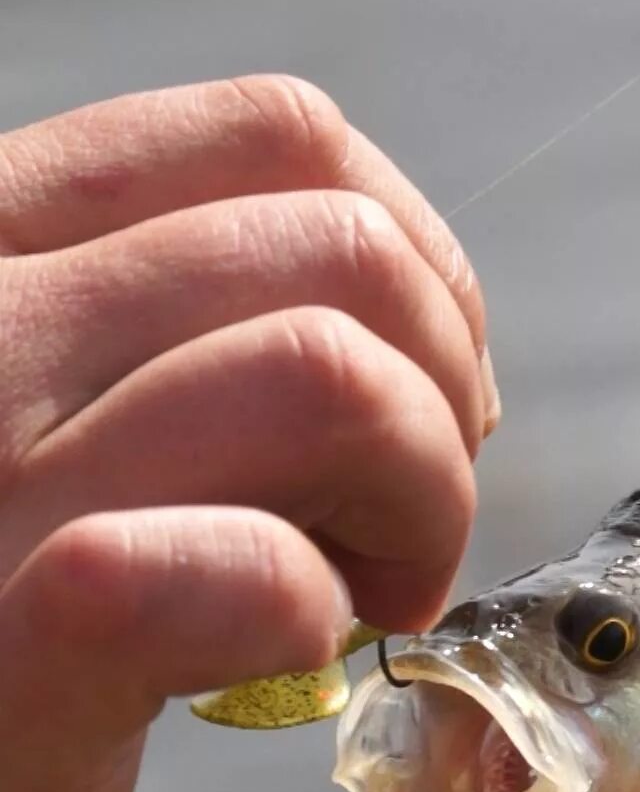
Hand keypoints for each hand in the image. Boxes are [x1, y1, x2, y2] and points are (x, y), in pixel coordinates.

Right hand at [0, 75, 495, 791]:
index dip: (418, 257)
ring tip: (370, 587)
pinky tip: (284, 653)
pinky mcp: (13, 649)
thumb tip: (417, 329)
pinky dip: (319, 611)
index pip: (280, 137)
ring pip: (332, 376)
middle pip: (343, 252)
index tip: (435, 380)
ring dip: (419, 497)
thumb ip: (181, 323)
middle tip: (406, 517)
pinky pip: (250, 570)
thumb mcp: (56, 393)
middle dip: (444, 393)